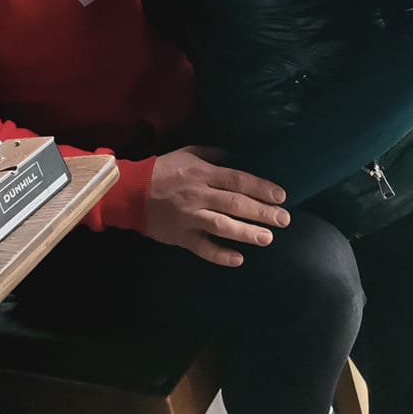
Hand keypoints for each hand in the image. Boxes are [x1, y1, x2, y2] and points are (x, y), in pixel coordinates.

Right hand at [144, 146, 289, 266]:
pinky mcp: (180, 236)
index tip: (281, 196)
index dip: (261, 188)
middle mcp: (198, 195)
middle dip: (262, 212)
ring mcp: (189, 217)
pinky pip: (202, 248)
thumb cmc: (161, 170)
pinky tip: (238, 259)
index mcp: (201, 173)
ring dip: (246, 233)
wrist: (128, 192)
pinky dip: (220, 254)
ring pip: (222, 226)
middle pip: (235, 204)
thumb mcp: (186, 153)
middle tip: (284, 220)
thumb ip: (212, 155)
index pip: (237, 180)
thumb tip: (236, 157)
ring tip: (267, 238)